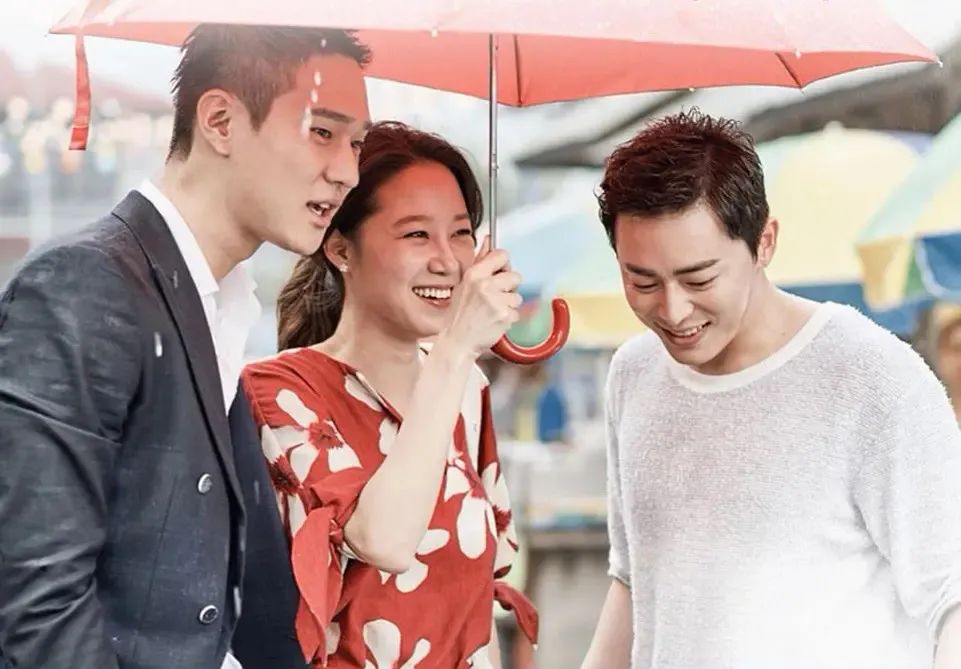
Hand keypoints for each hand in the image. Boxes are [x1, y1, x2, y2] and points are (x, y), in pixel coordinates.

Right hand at [440, 236, 521, 358]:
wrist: (457, 342)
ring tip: (492, 312)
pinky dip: (508, 318)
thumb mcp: (464, 285)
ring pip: (517, 296)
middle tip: (495, 298)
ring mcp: (495, 301)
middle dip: (509, 287)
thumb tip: (489, 240)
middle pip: (515, 276)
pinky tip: (494, 321)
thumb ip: (479, 261)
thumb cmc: (459, 315)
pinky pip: (516, 312)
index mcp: (474, 274)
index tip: (500, 273)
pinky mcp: (504, 316)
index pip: (502, 255)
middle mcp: (485, 285)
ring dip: (508, 304)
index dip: (504, 264)